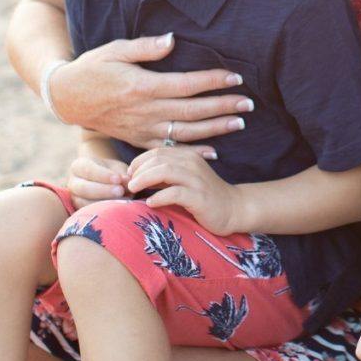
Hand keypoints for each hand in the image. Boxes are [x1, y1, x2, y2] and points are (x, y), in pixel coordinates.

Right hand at [49, 34, 251, 146]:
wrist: (65, 97)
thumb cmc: (92, 68)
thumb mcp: (115, 50)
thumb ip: (145, 47)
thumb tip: (173, 40)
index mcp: (142, 86)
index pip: (187, 84)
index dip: (213, 81)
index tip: (236, 77)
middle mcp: (145, 110)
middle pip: (193, 110)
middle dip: (223, 106)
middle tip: (249, 104)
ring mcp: (142, 128)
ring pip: (185, 131)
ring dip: (215, 129)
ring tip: (239, 124)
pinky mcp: (137, 139)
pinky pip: (170, 148)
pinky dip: (192, 150)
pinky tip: (213, 151)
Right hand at [66, 154, 131, 207]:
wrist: (103, 182)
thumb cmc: (111, 172)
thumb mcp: (117, 169)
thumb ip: (122, 175)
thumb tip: (128, 182)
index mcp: (79, 166)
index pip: (88, 169)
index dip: (103, 175)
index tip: (118, 179)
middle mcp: (73, 183)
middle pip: (84, 188)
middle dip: (103, 190)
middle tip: (120, 191)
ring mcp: (74, 198)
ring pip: (83, 203)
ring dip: (103, 203)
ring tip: (121, 201)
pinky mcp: (79, 211)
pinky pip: (88, 214)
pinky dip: (102, 213)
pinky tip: (116, 210)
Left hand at [127, 146, 243, 233]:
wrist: (233, 208)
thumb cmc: (203, 195)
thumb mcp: (183, 179)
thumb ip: (164, 175)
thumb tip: (136, 176)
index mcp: (187, 156)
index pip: (157, 152)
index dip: (139, 161)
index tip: (129, 175)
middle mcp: (192, 163)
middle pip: (158, 159)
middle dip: (138, 170)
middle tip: (128, 184)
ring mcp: (197, 179)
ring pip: (165, 171)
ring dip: (145, 179)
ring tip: (134, 190)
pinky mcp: (200, 197)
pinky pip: (175, 193)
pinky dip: (159, 196)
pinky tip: (150, 203)